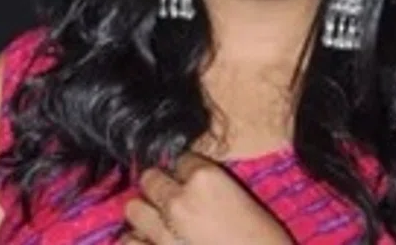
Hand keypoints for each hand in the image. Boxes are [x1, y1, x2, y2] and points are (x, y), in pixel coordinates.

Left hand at [122, 152, 294, 244]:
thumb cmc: (266, 244)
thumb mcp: (248, 206)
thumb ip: (216, 191)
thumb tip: (197, 190)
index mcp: (206, 179)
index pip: (181, 159)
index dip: (187, 173)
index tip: (193, 183)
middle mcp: (178, 199)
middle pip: (151, 178)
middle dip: (160, 188)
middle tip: (174, 202)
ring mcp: (162, 230)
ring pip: (134, 208)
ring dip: (146, 214)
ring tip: (159, 224)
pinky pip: (129, 241)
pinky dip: (139, 241)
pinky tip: (152, 244)